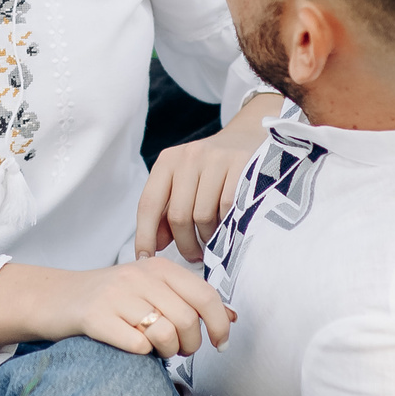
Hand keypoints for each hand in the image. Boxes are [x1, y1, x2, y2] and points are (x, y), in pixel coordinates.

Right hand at [0, 256, 233, 357]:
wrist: (54, 298)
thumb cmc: (108, 298)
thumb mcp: (150, 288)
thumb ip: (188, 300)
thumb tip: (232, 317)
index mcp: (158, 267)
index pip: (205, 295)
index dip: (220, 323)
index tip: (219, 343)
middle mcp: (139, 276)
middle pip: (187, 320)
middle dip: (190, 345)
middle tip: (178, 351)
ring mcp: (116, 295)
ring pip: (165, 333)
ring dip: (166, 351)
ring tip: (156, 350)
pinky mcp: (95, 317)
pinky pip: (136, 346)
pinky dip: (140, 354)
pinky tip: (130, 347)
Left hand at [137, 93, 279, 260]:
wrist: (249, 137)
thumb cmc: (212, 168)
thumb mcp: (183, 183)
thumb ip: (165, 212)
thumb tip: (155, 245)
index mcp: (168, 161)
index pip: (148, 204)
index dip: (145, 236)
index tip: (145, 259)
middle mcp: (189, 156)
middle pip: (178, 216)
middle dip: (184, 244)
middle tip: (193, 255)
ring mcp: (216, 159)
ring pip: (203, 216)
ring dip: (208, 237)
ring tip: (213, 239)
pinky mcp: (242, 164)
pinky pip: (228, 209)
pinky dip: (227, 225)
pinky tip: (229, 227)